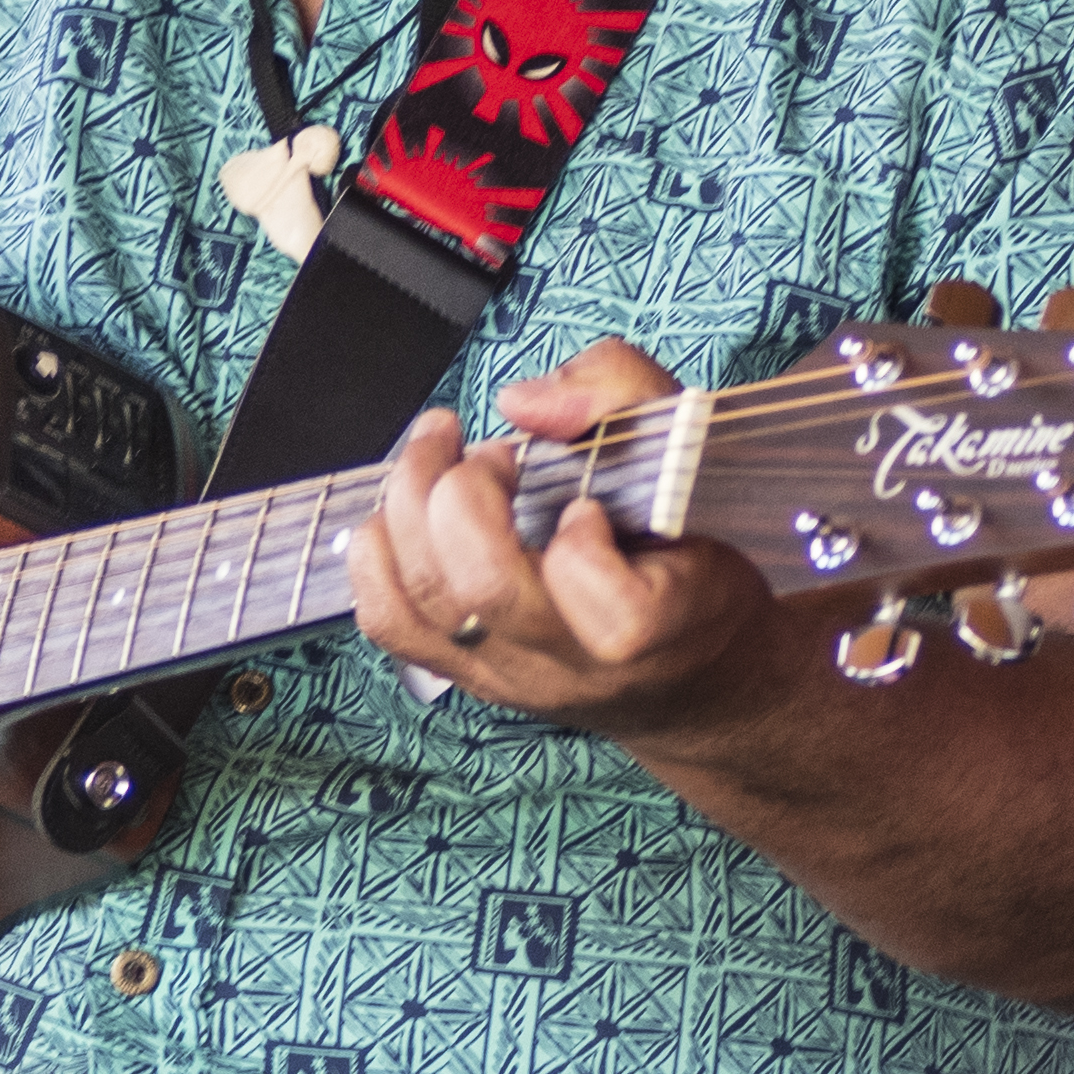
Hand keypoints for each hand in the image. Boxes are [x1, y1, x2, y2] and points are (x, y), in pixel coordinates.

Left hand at [348, 349, 778, 738]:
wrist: (688, 675)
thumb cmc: (692, 556)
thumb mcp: (695, 461)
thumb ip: (624, 398)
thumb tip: (524, 403)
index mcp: (657, 625)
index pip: (604, 604)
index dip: (582, 540)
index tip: (588, 504)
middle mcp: (572, 664)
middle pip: (481, 590)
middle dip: (463, 491)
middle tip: (491, 454)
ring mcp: (509, 675)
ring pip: (416, 602)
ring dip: (408, 504)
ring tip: (440, 457)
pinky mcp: (464, 673)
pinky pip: (387, 619)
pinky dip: (378, 550)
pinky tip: (411, 510)